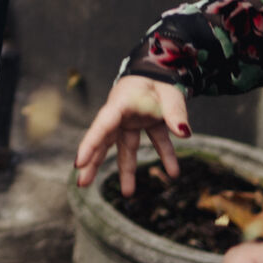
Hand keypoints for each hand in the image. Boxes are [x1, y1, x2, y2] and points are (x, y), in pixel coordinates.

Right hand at [74, 74, 189, 194]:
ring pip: (124, 148)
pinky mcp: (144, 125)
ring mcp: (131, 121)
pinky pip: (153, 143)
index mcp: (120, 104)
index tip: (78, 163)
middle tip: (81, 183)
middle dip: (92, 162)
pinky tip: (174, 172)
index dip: (89, 145)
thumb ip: (175, 113)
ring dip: (125, 170)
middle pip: (104, 141)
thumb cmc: (160, 79)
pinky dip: (165, 157)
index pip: (102, 126)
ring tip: (127, 194)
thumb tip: (184, 134)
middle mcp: (120, 115)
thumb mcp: (169, 94)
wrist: (162, 69)